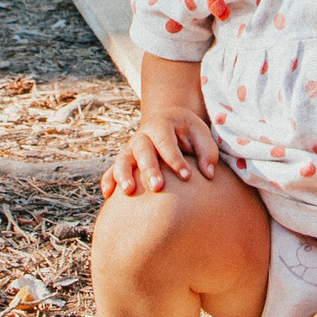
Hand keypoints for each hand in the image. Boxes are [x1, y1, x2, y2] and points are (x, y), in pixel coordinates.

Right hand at [103, 105, 220, 197]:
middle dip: (149, 169)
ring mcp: (130, 148)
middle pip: (142, 150)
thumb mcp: (201, 134)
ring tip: (128, 191)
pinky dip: (108, 180)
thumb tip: (208, 174)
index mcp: (161, 125)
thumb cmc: (188, 132)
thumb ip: (207, 152)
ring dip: (123, 174)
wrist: (169, 122)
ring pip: (123, 159)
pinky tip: (108, 194)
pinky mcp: (125, 160)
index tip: (187, 176)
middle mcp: (142, 135)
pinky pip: (111, 170)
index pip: (166, 142)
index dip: (175, 159)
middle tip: (158, 187)